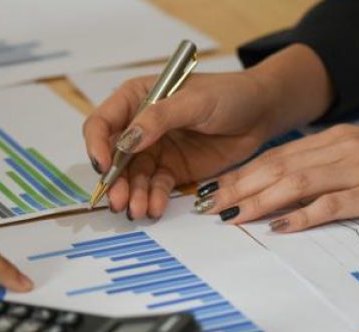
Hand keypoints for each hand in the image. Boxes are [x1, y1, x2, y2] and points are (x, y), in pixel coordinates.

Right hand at [83, 44, 332, 218]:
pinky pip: (155, 187)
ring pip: (133, 177)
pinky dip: (152, 198)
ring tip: (137, 210)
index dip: (97, 144)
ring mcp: (155, 150)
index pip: (103, 122)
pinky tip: (154, 208)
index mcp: (136, 98)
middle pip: (114, 156)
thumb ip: (159, 118)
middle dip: (114, 180)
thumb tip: (127, 140)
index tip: (104, 165)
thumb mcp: (194, 100)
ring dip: (132, 194)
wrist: (261, 113)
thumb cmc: (228, 94)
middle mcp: (139, 126)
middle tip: (118, 200)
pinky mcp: (172, 170)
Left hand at [198, 124, 358, 230]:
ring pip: (296, 182)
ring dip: (259, 200)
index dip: (241, 173)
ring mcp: (356, 169)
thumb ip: (327, 164)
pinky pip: (331, 204)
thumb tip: (288, 185)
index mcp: (334, 139)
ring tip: (232, 217)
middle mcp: (339, 149)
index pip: (275, 155)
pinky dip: (302, 215)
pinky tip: (279, 225)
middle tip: (208, 207)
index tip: (213, 189)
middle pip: (277, 167)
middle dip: (238, 187)